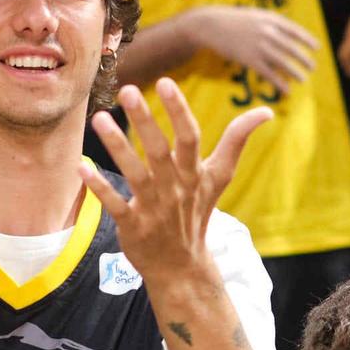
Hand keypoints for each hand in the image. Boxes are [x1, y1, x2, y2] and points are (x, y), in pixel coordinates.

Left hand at [79, 79, 268, 282]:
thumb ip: (237, 140)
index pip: (190, 138)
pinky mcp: (133, 226)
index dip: (179, 111)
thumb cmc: (197, 211)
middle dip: (146, 121)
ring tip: (99, 118)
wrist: (182, 266)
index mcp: (194, 173)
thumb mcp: (220, 177)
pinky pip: (115, 204)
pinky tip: (82, 167)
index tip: (166, 83)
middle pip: (160, 151)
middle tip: (128, 91)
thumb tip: (267, 111)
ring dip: (118, 147)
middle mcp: (175, 188)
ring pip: (135, 174)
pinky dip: (99, 187)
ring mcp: (154, 208)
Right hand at [197, 6, 319, 94]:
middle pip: (291, 48)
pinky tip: (286, 91)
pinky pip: (268, 73)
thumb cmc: (234, 20)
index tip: (317, 48)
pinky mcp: (248, 59)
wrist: (211, 25)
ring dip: (295, 72)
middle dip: (304, 59)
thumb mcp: (255, 15)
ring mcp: (258, 46)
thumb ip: (272, 22)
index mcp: (270, 19)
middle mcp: (267, 32)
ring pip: (282, 62)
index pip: (294, 30)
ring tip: (303, 80)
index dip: (307, 39)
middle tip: (313, 67)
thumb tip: (288, 28)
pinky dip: (279, 83)